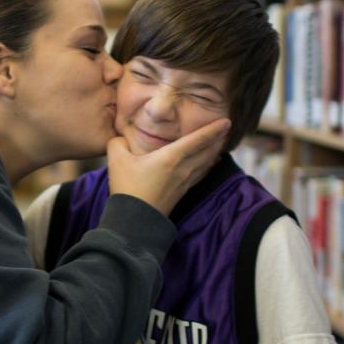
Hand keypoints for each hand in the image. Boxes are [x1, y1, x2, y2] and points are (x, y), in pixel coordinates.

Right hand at [107, 118, 230, 215]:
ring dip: (214, 152)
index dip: (213, 129)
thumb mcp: (116, 159)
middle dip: (218, 139)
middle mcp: (183, 169)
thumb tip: (121, 138)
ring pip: (206, 164)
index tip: (226, 122)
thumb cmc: (128, 188)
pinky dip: (207, 166)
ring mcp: (184, 182)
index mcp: (171, 157)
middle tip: (226, 129)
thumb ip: (118, 143)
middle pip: (207, 151)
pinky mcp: (181, 192)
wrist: (134, 221)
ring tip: (220, 143)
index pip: (198, 140)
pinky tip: (208, 164)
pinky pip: (200, 175)